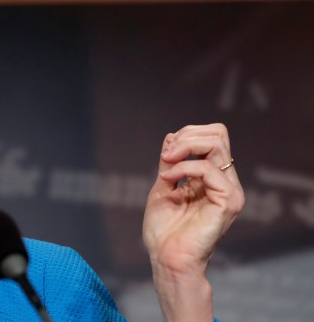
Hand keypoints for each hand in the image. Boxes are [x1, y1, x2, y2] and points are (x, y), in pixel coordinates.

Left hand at [143, 123, 243, 320]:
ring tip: (166, 162)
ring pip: (217, 144)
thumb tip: (172, 136)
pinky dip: (184, 168)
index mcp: (213, 178)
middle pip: (218, 134)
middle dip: (187, 136)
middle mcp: (225, 182)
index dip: (188, 135)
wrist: (167, 258)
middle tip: (167, 154)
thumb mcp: (164, 186)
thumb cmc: (164, 230)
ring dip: (184, 147)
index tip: (166, 152)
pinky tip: (170, 179)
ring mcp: (230, 191)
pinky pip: (208, 169)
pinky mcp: (227, 202)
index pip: (213, 137)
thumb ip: (171, 162)